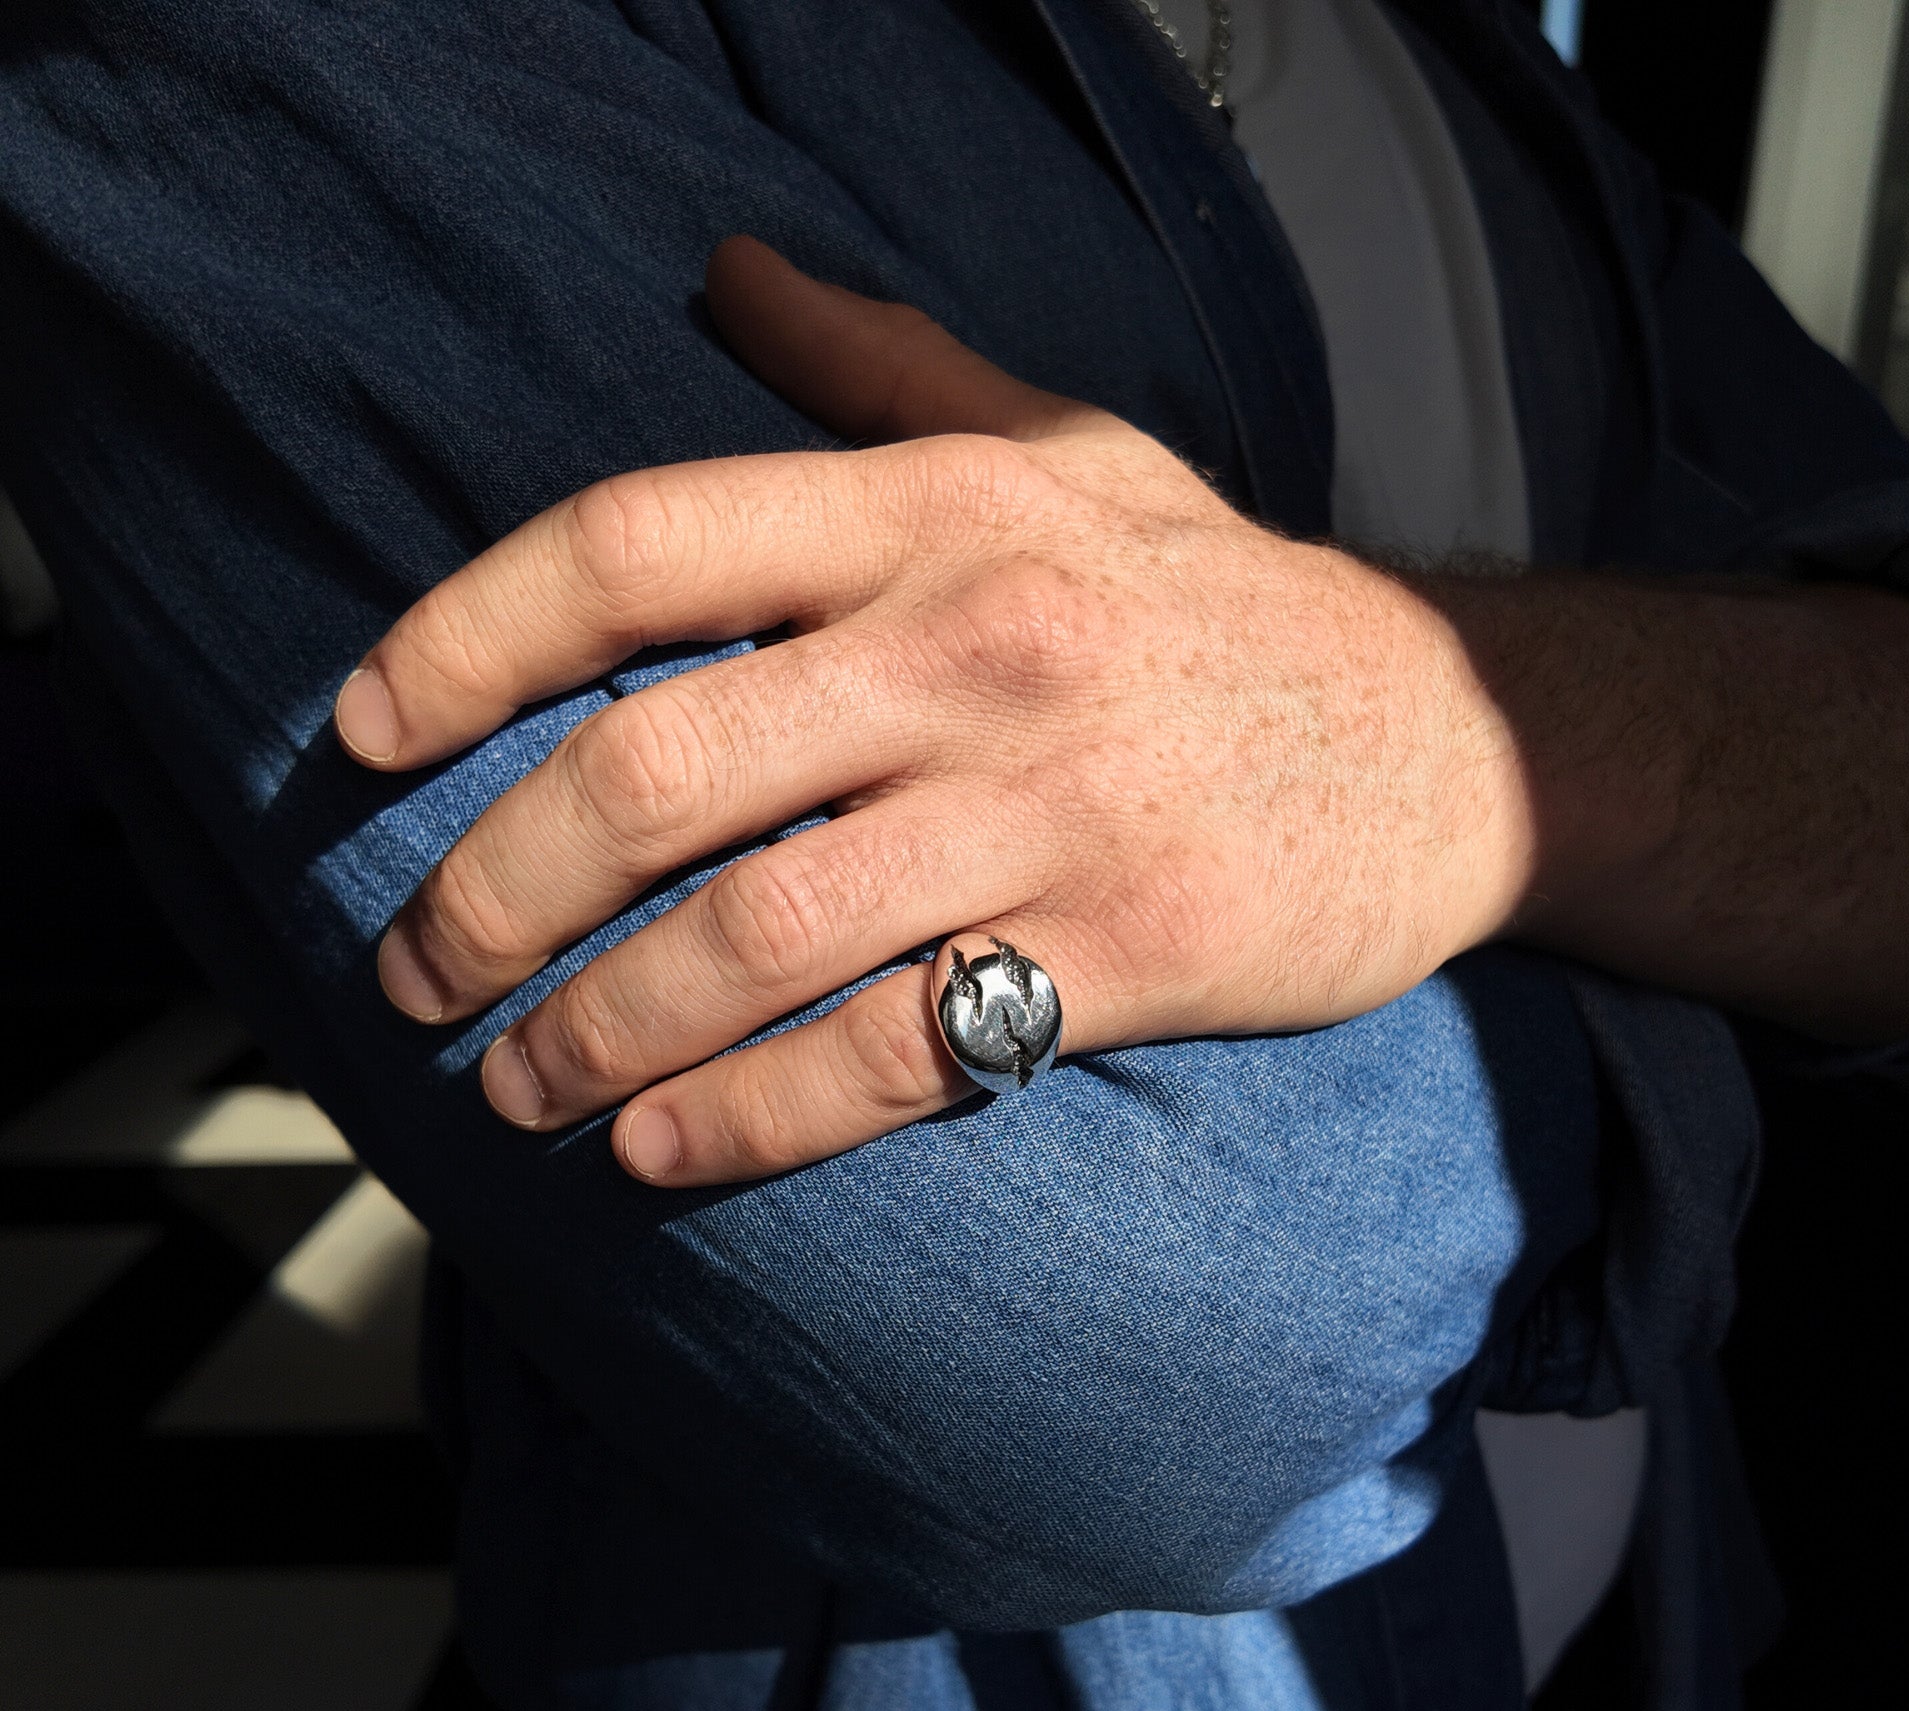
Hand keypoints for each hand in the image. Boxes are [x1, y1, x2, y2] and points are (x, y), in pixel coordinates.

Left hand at [332, 237, 1539, 1183]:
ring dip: (597, 1034)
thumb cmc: (1220, 601)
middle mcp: (980, 648)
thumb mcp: (1071, 445)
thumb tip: (724, 270)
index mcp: (937, 512)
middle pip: (655, 772)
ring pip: (754, 938)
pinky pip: (894, 1054)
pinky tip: (664, 1151)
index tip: (361, 736)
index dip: (464, 640)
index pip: (636, 546)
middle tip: (418, 971)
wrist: (1455, 736)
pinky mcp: (1132, 949)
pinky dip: (751, 1118)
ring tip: (519, 1089)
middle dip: (494, 893)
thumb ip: (885, 366)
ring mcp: (1057, 808)